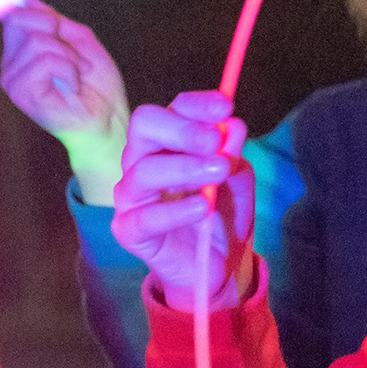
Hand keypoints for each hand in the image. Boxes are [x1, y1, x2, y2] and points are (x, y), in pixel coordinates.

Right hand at [1, 3, 130, 204]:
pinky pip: (46, 60)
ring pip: (38, 41)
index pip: (12, 14)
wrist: (108, 118)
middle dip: (57, 30)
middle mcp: (11, 63)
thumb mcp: (79, 41)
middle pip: (22, 19)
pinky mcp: (21, 93)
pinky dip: (69, 69)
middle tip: (74, 55)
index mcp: (22, 50)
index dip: (19, 1)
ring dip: (69, 56)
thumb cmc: (96, 84)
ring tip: (76, 74)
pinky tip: (72, 86)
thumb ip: (54, 20)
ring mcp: (12, 79)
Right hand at [111, 91, 254, 311]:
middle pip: (144, 126)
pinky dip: (176, 211)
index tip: (226, 108)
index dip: (197, 105)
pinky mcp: (128, 231)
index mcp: (169, 141)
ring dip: (184, 167)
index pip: (173, 109)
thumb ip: (233, 154)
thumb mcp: (237, 179)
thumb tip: (232, 126)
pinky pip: (144, 218)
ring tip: (218, 171)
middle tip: (215, 140)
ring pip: (143, 171)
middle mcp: (143, 161)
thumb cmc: (223, 211)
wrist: (219, 262)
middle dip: (181, 128)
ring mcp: (132, 196)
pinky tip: (203, 207)